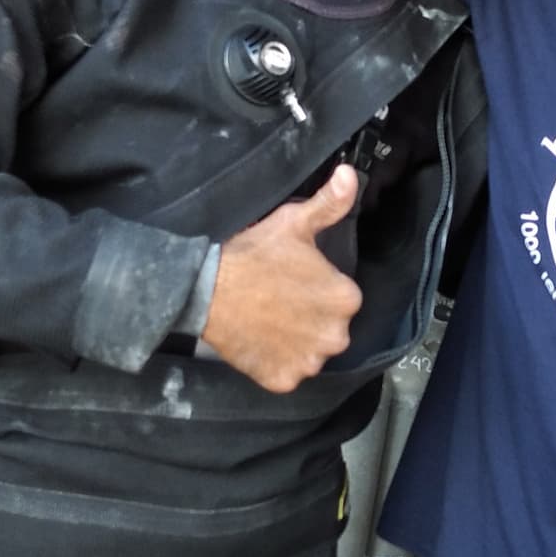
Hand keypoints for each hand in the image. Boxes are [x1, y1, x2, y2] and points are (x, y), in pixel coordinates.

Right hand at [202, 164, 362, 391]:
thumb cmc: (252, 255)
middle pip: (330, 328)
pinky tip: (260, 341)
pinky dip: (276, 363)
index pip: (342, 298)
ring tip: (268, 321)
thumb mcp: (294, 223)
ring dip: (295, 342)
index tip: (294, 283)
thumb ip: (329, 204)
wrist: (205, 289)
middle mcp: (336, 336)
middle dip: (310, 319)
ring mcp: (309, 362)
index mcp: (346, 298)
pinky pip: (287, 374)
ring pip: (310, 353)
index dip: (317, 290)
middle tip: (280, 302)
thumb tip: (350, 176)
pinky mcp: (284, 380)